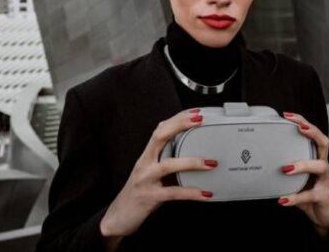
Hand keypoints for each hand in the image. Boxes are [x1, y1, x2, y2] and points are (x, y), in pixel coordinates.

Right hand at [99, 108, 216, 237]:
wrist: (117, 218)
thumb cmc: (139, 194)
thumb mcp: (151, 174)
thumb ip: (166, 162)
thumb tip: (191, 154)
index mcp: (146, 156)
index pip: (160, 130)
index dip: (177, 118)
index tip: (195, 112)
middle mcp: (144, 164)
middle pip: (159, 136)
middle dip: (179, 125)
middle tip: (200, 120)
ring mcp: (145, 180)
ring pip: (168, 165)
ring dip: (191, 162)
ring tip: (211, 163)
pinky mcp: (149, 197)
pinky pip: (173, 193)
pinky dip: (191, 192)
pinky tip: (205, 194)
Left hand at [276, 112, 328, 234]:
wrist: (323, 214)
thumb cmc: (309, 191)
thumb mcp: (296, 176)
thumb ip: (285, 166)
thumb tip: (262, 157)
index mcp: (315, 157)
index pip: (313, 134)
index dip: (304, 122)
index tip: (288, 116)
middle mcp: (322, 166)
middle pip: (324, 143)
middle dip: (312, 132)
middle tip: (299, 127)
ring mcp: (325, 181)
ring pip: (320, 167)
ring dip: (303, 165)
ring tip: (286, 168)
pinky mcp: (323, 197)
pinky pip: (309, 195)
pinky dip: (295, 197)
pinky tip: (283, 199)